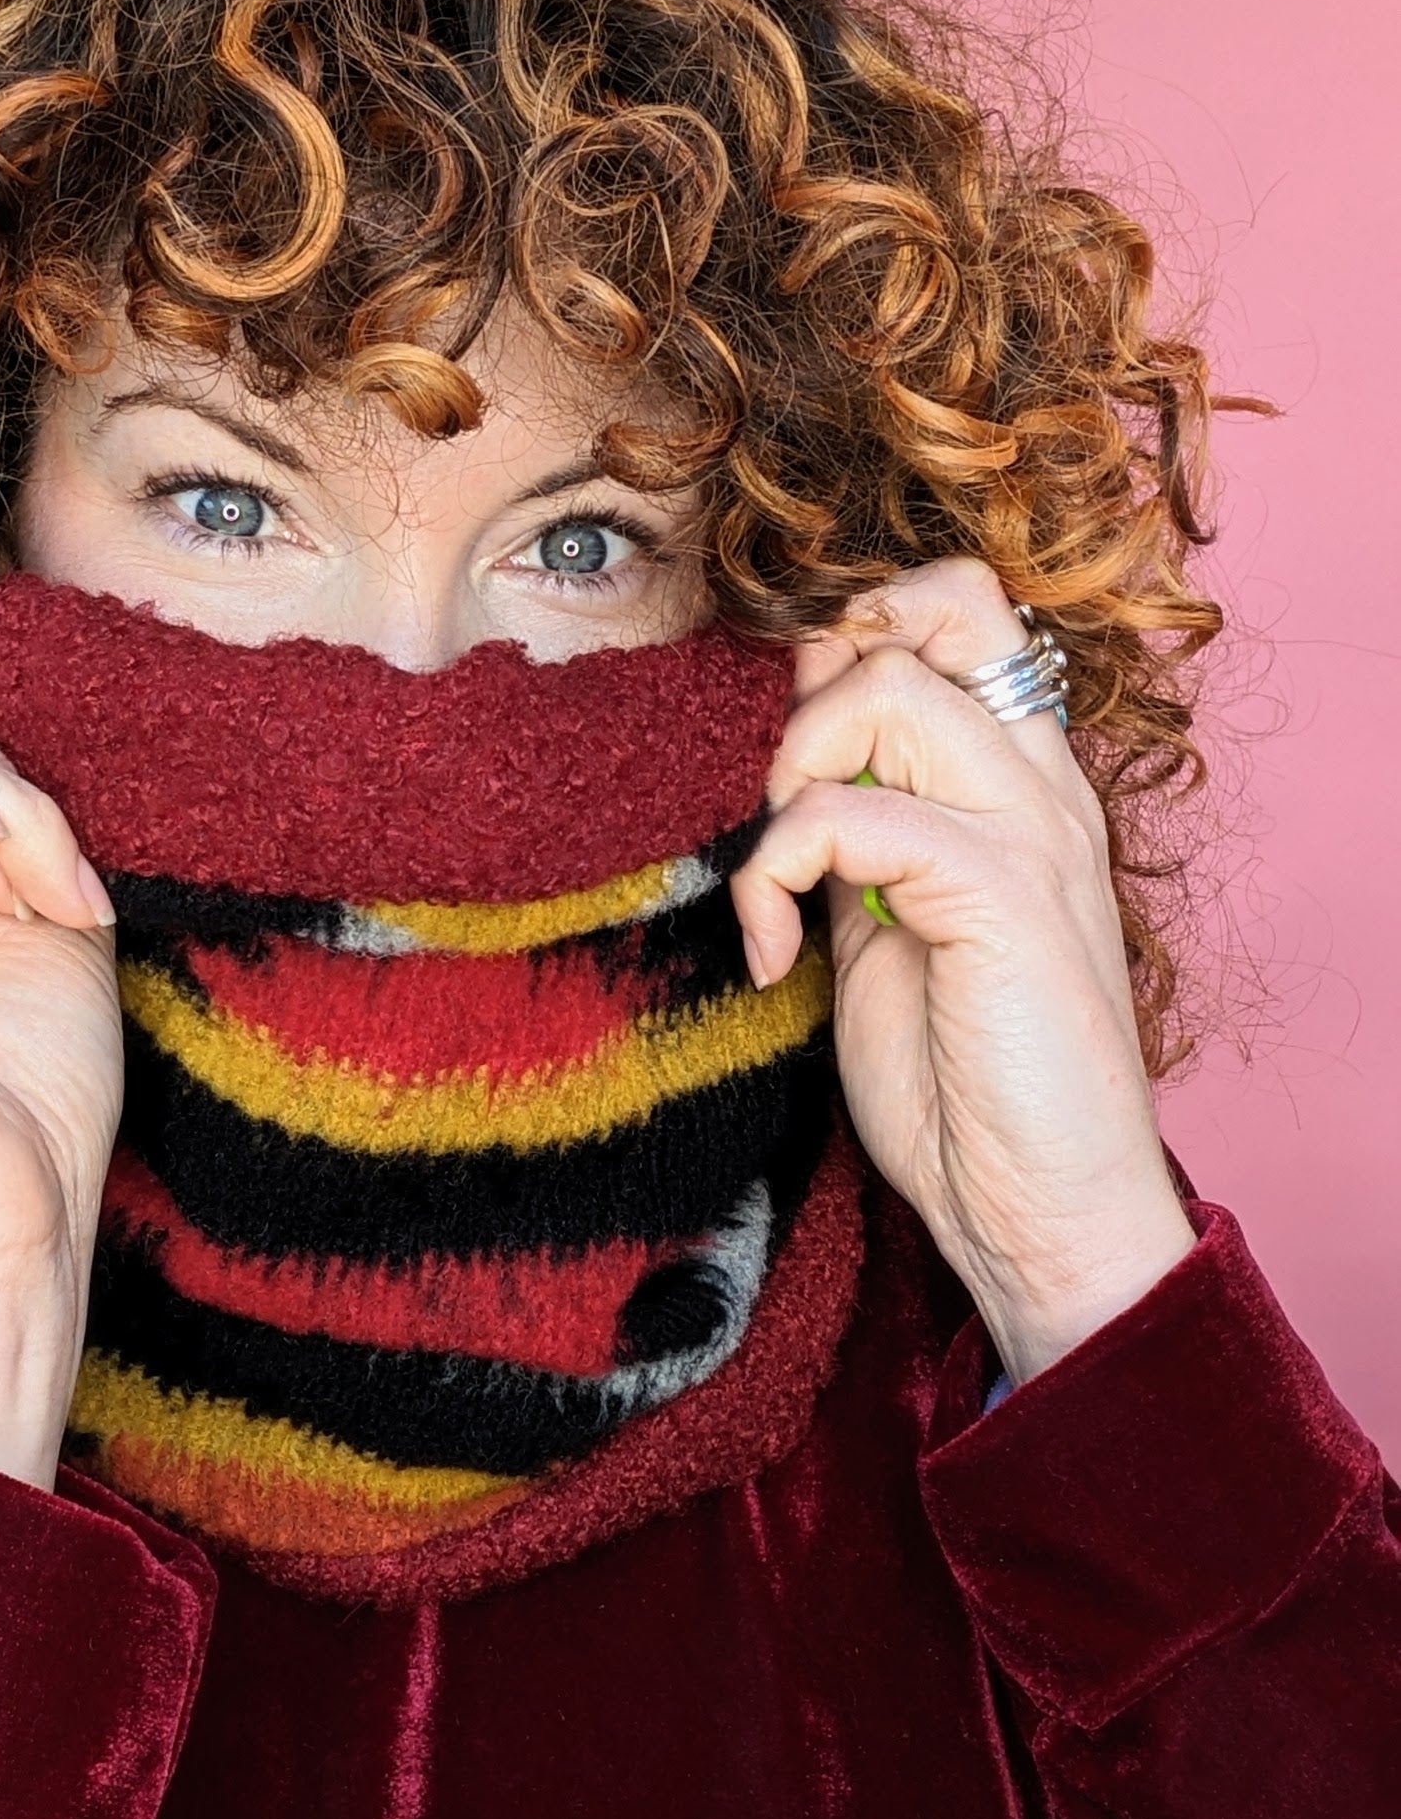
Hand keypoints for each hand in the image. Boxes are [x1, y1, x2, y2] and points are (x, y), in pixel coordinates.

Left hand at [728, 558, 1196, 1385]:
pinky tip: (778, 953)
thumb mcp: (886, 927)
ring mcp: (1032, 832)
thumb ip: (859, 830)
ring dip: (794, 770)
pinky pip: (852, 815)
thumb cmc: (966, 1087)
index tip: (796, 757)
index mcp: (1023, 785)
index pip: (959, 612)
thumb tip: (794, 747)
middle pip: (939, 606)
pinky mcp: (1003, 893)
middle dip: (825, 677)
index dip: (857, 636)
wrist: (1040, 1212)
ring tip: (782, 877)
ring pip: (889, 690)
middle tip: (790, 790)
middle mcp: (1040, 786)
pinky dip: (777, 875)